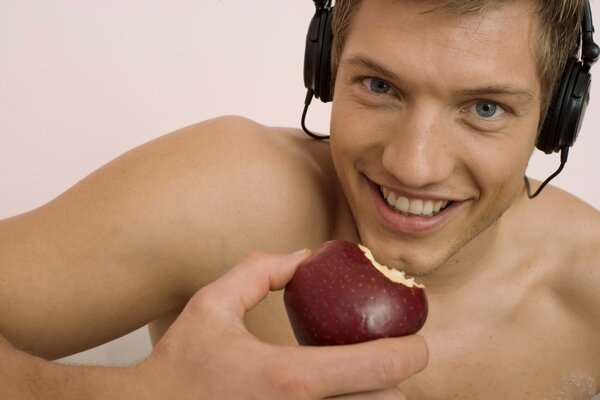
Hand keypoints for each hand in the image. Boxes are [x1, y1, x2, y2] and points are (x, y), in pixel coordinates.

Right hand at [136, 250, 427, 398]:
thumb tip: (303, 257)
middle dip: (397, 382)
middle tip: (391, 360)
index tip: (417, 341)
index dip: (412, 352)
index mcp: (291, 379)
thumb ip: (259, 271)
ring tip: (369, 381)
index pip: (378, 367)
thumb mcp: (212, 304)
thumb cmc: (179, 365)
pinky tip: (343, 398)